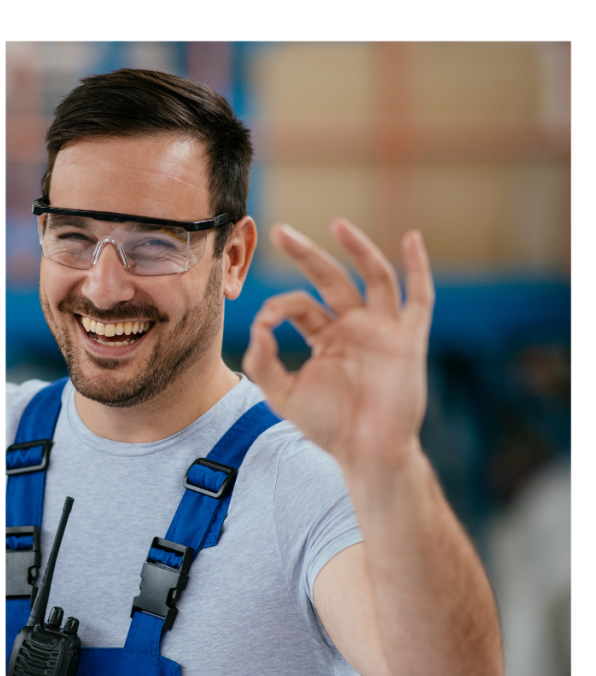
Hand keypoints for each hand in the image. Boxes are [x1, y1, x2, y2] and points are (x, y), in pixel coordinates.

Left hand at [242, 219, 433, 472]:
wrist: (367, 452)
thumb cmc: (329, 427)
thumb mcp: (284, 395)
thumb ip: (264, 364)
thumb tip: (256, 329)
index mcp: (326, 338)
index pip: (300, 306)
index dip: (278, 308)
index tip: (263, 322)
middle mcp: (354, 327)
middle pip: (331, 279)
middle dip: (306, 254)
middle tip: (280, 232)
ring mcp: (383, 330)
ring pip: (373, 277)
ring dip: (357, 248)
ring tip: (336, 224)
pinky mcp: (408, 339)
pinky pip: (419, 298)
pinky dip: (418, 268)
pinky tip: (413, 239)